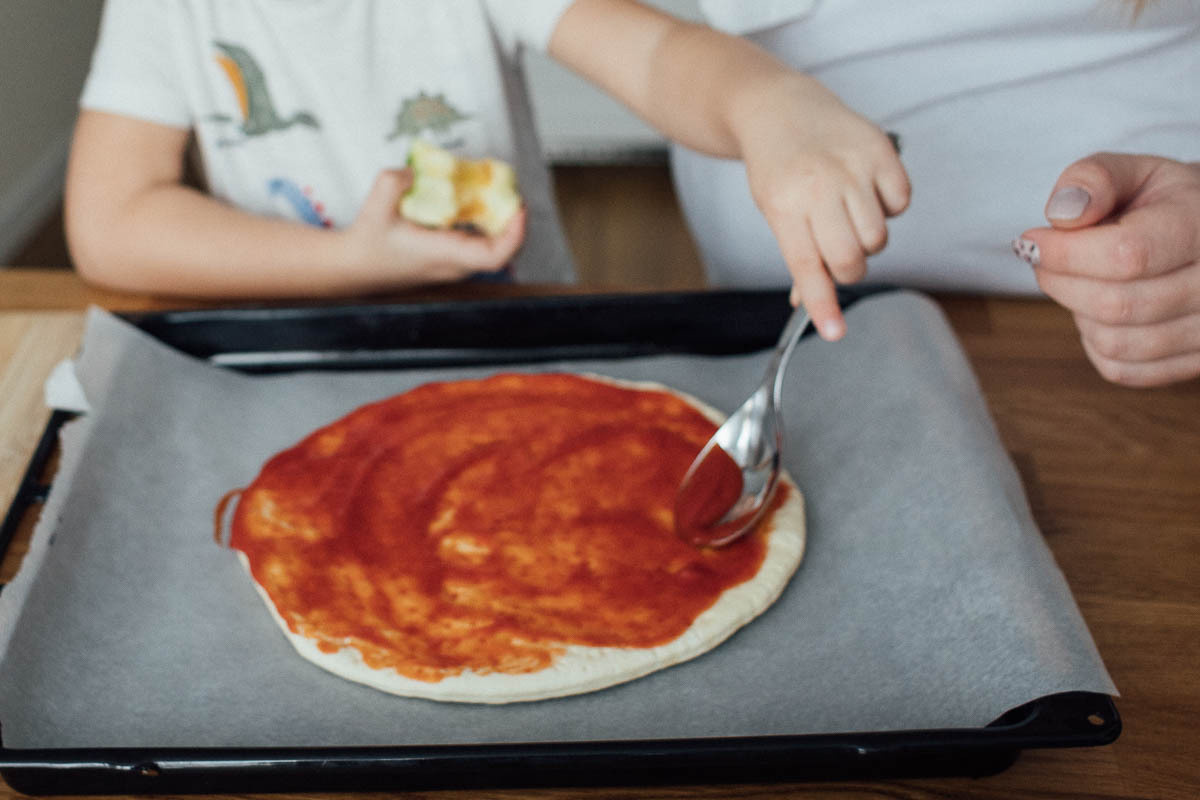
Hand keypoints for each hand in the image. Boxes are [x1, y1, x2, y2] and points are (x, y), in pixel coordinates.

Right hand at [342, 169, 524, 283]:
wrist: (355, 267)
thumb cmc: (367, 243)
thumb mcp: (374, 206)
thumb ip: (393, 182)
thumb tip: (413, 171)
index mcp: (444, 255)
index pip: (494, 256)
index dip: (515, 234)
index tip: (519, 209)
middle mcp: (455, 265)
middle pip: (501, 249)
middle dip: (512, 219)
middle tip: (510, 188)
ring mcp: (455, 266)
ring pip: (492, 247)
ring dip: (500, 220)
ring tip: (497, 191)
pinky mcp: (451, 261)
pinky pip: (478, 244)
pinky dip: (484, 223)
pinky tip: (476, 201)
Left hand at [738, 75, 909, 339]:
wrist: (779, 108)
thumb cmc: (777, 169)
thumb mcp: (774, 213)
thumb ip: (799, 257)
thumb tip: (815, 305)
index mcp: (784, 205)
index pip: (808, 266)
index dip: (823, 304)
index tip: (834, 333)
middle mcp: (820, 185)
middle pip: (852, 258)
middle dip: (849, 270)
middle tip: (838, 255)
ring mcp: (853, 166)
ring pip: (879, 237)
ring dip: (867, 240)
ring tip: (847, 215)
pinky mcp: (881, 150)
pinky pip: (901, 203)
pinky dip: (888, 207)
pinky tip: (865, 190)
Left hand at [1015, 153, 1199, 385]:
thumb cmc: (1162, 204)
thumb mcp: (1134, 173)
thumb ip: (1094, 179)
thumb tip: (1061, 215)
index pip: (1127, 256)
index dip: (1065, 254)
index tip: (1032, 241)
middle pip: (1116, 305)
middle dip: (1061, 283)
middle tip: (1045, 261)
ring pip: (1117, 344)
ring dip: (1079, 314)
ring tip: (1083, 282)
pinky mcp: (1195, 362)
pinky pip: (1123, 370)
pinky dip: (1095, 344)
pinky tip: (1099, 312)